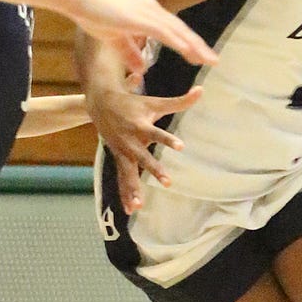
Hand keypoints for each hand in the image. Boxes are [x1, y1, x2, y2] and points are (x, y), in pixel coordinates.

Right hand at [69, 0, 216, 73]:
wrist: (79, 1)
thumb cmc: (95, 16)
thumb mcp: (116, 39)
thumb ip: (130, 52)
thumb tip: (142, 67)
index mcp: (149, 12)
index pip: (175, 29)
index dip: (189, 43)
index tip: (202, 56)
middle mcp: (152, 9)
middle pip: (181, 29)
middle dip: (198, 46)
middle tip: (214, 60)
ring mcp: (147, 12)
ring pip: (177, 31)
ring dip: (193, 46)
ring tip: (207, 59)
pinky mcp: (138, 17)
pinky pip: (163, 32)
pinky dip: (177, 42)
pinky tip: (188, 52)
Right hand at [87, 85, 203, 212]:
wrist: (100, 103)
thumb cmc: (133, 103)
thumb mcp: (155, 101)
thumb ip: (179, 101)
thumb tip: (201, 91)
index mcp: (141, 125)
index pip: (157, 133)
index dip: (168, 139)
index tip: (181, 146)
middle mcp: (131, 141)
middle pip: (143, 157)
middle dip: (154, 169)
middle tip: (168, 182)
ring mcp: (122, 151)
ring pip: (128, 173)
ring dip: (132, 189)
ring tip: (139, 206)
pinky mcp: (118, 158)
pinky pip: (121, 178)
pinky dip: (125, 194)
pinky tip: (130, 210)